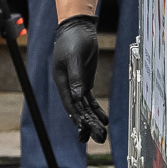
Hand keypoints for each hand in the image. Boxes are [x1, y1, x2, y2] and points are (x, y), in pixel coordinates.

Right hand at [51, 14, 109, 143]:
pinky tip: (104, 120)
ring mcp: (76, 84)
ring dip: (92, 121)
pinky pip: (90, 100)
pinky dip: (96, 110)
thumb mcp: (75, 57)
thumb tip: (78, 96)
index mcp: (62, 82)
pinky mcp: (84, 81)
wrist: (76, 29)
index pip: (70, 104)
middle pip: (78, 110)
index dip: (77, 118)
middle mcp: (68, 86)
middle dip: (88, 125)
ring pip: (84, 107)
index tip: (84, 130)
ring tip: (101, 135)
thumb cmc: (73, 40)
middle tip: (99, 139)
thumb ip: (76, 76)